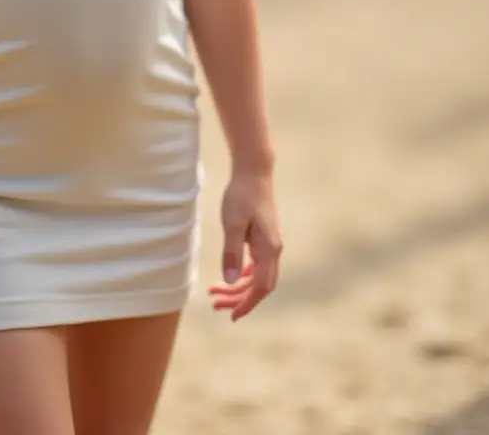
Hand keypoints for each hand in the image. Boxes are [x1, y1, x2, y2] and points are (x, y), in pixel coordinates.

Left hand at [208, 171, 281, 320]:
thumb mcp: (233, 224)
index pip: (261, 287)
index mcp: (269, 249)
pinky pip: (256, 265)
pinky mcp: (264, 238)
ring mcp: (270, 244)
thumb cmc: (242, 196)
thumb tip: (229, 281)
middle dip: (238, 298)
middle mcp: (273, 250)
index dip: (248, 304)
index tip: (232, 316)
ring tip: (215, 292)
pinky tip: (230, 276)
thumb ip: (232, 253)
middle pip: (259, 285)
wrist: (253, 173)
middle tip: (215, 304)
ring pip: (257, 276)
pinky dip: (242, 274)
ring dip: (237, 287)